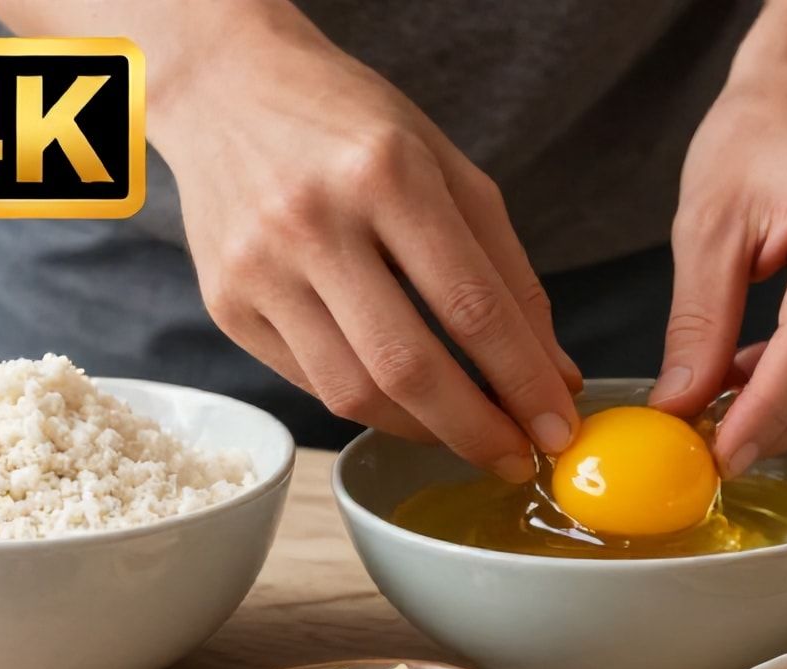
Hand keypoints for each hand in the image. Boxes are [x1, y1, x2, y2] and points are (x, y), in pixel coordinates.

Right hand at [149, 4, 579, 480]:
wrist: (226, 89)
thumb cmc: (354, 127)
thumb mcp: (450, 171)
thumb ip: (508, 273)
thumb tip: (555, 375)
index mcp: (386, 174)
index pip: (472, 307)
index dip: (524, 382)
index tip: (560, 429)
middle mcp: (313, 221)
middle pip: (409, 366)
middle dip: (477, 431)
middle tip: (520, 461)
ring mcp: (259, 269)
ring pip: (354, 392)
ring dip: (426, 432)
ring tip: (471, 437)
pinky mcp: (226, 307)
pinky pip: (313, 385)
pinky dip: (372, 406)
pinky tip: (409, 404)